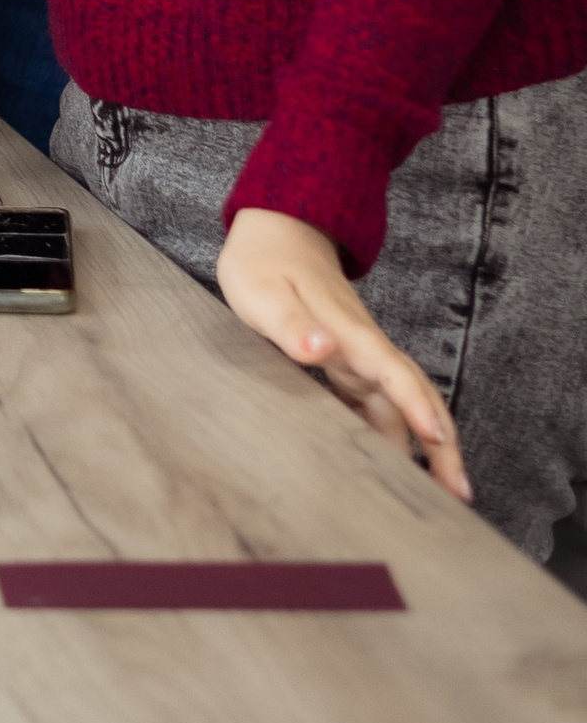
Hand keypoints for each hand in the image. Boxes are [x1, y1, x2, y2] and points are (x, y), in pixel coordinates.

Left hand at [216, 208, 472, 502]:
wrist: (277, 227)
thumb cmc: (264, 261)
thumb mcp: (263, 294)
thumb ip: (291, 326)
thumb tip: (322, 351)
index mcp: (349, 333)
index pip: (394, 374)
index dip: (418, 408)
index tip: (440, 442)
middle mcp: (363, 346)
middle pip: (413, 398)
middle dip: (441, 445)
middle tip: (459, 494)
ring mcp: (359, 354)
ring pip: (398, 405)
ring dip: (420, 447)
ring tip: (433, 495)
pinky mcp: (348, 359)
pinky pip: (376, 402)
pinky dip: (387, 432)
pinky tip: (384, 463)